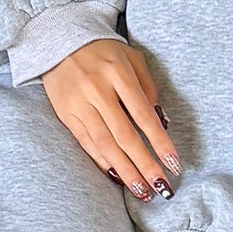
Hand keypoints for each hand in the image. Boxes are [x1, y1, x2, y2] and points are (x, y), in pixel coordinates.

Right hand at [40, 38, 179, 199]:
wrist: (58, 40)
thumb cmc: (103, 51)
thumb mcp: (132, 58)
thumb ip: (149, 88)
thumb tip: (162, 123)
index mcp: (118, 74)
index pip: (143, 116)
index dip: (160, 142)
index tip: (174, 165)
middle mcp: (97, 91)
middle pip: (125, 136)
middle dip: (145, 165)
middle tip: (162, 189)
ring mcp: (78, 104)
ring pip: (104, 144)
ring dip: (125, 171)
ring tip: (142, 191)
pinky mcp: (65, 114)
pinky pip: (86, 143)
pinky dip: (102, 161)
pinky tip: (116, 176)